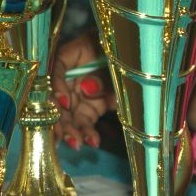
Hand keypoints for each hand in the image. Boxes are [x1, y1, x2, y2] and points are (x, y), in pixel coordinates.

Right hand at [49, 33, 115, 148]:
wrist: (138, 55)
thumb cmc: (124, 51)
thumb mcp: (115, 59)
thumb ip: (102, 74)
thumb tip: (87, 89)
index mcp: (73, 55)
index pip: (57, 69)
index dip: (58, 86)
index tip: (65, 102)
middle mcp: (71, 76)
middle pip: (58, 97)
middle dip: (60, 118)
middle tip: (64, 135)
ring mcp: (80, 93)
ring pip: (69, 114)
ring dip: (71, 130)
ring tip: (76, 144)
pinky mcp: (90, 107)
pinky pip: (85, 122)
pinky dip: (88, 133)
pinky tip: (93, 142)